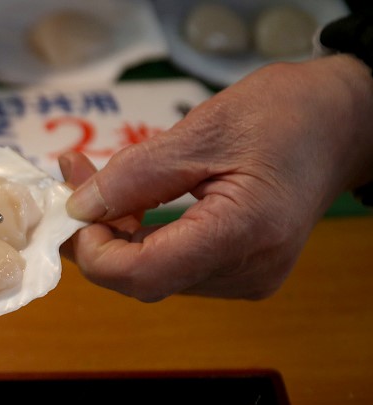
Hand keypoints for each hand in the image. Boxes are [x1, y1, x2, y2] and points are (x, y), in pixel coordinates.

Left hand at [60, 55, 372, 301]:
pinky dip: (141, 240)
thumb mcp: (203, 130)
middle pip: (143, 280)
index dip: (94, 251)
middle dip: (98, 236)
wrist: (341, 125)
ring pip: (152, 277)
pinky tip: (132, 205)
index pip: (143, 275)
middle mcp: (247, 272)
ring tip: (101, 184)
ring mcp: (245, 280)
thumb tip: (78, 208)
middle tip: (76, 179)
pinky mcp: (240, 276)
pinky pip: (172, 269)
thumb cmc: (285, 115)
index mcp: (244, 233)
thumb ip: (135, 175)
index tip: (73, 208)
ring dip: (116, 236)